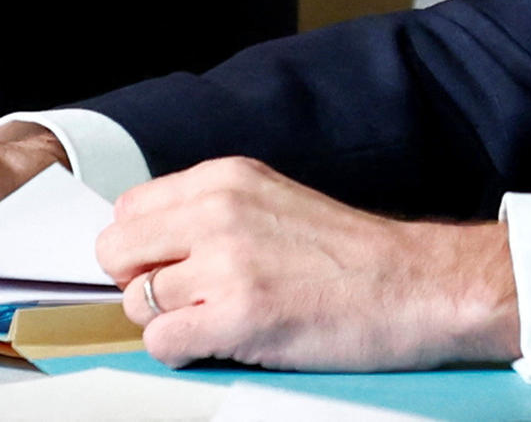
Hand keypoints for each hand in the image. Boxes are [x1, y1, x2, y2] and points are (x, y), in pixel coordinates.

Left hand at [100, 156, 512, 369]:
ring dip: (169, 322)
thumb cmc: (349, 256)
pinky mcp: (238, 316)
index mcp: (225, 178)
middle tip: (182, 300)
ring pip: (137, 303)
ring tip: (218, 321)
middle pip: (116, 252)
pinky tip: (222, 343)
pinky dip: (182, 352)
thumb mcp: (273, 201)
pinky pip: (162, 342)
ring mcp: (227, 264)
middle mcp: (218, 211)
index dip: (140, 247)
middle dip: (138, 283)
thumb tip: (149, 246)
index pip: (129, 209)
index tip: (165, 267)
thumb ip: (211, 211)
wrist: (414, 286)